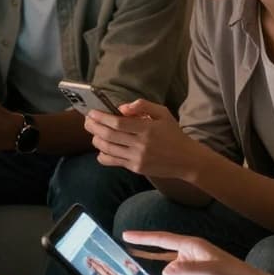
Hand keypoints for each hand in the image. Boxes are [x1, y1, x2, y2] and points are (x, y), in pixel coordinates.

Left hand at [83, 99, 203, 179]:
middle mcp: (141, 144)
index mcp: (147, 128)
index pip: (118, 123)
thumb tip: (121, 108)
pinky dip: (103, 156)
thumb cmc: (174, 134)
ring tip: (93, 133)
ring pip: (108, 149)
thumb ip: (143, 106)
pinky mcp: (136, 168)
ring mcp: (137, 158)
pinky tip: (101, 149)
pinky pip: (114, 162)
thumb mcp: (163, 113)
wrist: (186, 159)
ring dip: (96, 140)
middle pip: (109, 135)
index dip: (101, 118)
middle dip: (94, 127)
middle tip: (87, 121)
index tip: (92, 113)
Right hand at [123, 231, 262, 274]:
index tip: (124, 235)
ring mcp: (192, 273)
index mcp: (191, 246)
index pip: (161, 240)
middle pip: (165, 268)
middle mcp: (188, 258)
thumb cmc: (235, 274)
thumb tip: (166, 274)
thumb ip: (186, 269)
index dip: (142, 238)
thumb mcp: (210, 269)